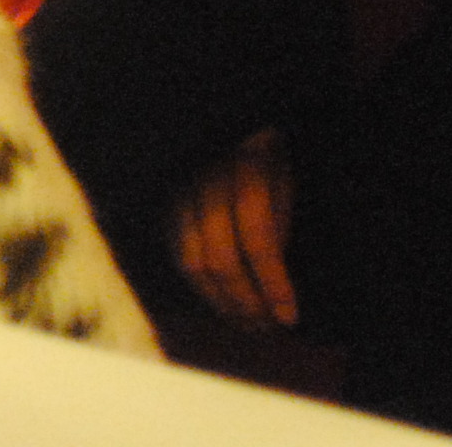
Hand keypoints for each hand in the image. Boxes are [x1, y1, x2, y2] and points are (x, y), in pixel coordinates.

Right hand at [174, 130, 297, 328]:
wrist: (221, 124)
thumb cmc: (263, 158)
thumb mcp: (283, 184)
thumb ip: (275, 228)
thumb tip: (272, 290)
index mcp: (247, 169)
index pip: (258, 240)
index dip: (274, 283)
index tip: (289, 317)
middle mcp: (206, 180)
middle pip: (219, 257)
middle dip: (245, 301)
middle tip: (266, 326)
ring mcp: (177, 191)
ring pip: (191, 261)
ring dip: (220, 301)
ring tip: (247, 322)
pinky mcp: (162, 203)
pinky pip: (176, 254)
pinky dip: (200, 284)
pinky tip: (222, 299)